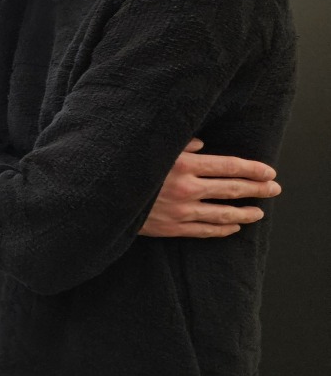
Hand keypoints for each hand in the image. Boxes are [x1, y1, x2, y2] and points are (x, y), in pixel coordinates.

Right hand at [140, 139, 281, 238]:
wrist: (102, 198)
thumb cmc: (127, 167)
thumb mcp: (153, 148)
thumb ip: (180, 145)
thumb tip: (201, 146)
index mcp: (184, 165)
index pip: (229, 167)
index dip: (252, 169)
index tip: (269, 172)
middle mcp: (186, 188)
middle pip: (232, 189)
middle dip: (257, 189)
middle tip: (274, 189)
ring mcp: (180, 211)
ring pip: (223, 213)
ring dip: (245, 212)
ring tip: (258, 212)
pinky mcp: (172, 227)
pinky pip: (204, 230)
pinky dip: (222, 229)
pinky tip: (233, 227)